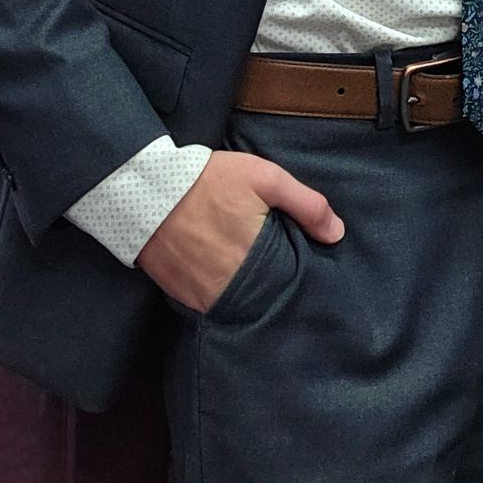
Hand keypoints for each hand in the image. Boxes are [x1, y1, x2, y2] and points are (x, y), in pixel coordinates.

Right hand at [136, 148, 343, 314]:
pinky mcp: (179, 294)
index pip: (289, 285)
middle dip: (270, 285)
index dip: (295, 275)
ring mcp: (201, 295)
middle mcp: (230, 287)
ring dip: (244, 292)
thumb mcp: (265, 178)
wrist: (146, 188)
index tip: (296, 264)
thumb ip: (306, 205)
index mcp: (256, 261)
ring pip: (235, 304)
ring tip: (244, 269)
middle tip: (269, 264)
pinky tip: (219, 271)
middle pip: (263, 298)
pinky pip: (207, 303)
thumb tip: (337, 234)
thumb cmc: (209, 180)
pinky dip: (217, 292)